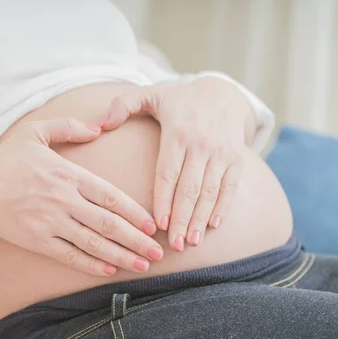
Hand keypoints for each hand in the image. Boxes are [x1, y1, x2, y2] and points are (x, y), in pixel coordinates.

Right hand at [0, 117, 162, 275]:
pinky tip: (109, 270)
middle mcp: (64, 200)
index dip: (135, 212)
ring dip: (121, 256)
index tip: (152, 224)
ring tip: (142, 265)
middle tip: (158, 252)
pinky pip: (70, 255)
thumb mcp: (36, 131)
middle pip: (108, 224)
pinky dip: (91, 264)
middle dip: (136, 239)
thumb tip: (98, 127)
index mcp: (68, 174)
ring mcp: (51, 222)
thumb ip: (69, 127)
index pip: (110, 196)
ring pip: (93, 243)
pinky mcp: (37, 240)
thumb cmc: (7, 160)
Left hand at [101, 77, 254, 250]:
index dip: (163, 200)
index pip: (168, 172)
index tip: (157, 224)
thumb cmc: (179, 100)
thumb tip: (101, 124)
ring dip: (201, 219)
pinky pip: (230, 187)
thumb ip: (123, 105)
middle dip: (181, 219)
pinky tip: (213, 226)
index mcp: (177, 132)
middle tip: (173, 245)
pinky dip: (223, 207)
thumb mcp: (150, 94)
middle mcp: (201, 144)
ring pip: (210, 191)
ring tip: (191, 242)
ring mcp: (221, 152)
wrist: (223, 93)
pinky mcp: (237, 159)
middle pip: (189, 188)